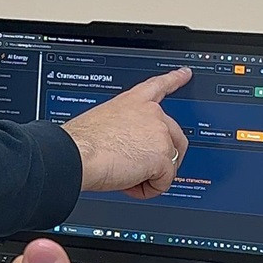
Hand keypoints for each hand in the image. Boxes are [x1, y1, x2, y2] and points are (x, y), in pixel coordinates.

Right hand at [63, 67, 191, 197]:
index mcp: (134, 102)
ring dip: (151, 176)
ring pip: (171, 163)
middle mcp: (151, 113)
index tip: (185, 73)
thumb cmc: (81, 142)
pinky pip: (165, 182)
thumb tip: (129, 149)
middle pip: (176, 137)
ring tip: (127, 177)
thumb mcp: (103, 122)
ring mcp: (160, 133)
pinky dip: (149, 190)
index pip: (159, 86)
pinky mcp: (163, 156)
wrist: (76, 154)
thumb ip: (125, 128)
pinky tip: (130, 184)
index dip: (175, 79)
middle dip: (163, 159)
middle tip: (139, 170)